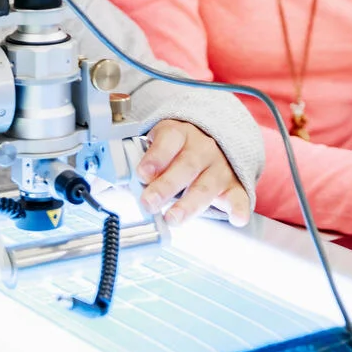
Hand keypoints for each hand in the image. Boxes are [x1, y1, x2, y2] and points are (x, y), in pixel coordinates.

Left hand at [135, 119, 250, 226]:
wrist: (216, 137)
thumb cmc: (179, 148)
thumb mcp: (158, 145)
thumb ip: (141, 164)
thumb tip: (112, 185)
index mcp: (180, 134)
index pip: (169, 140)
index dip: (155, 157)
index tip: (142, 173)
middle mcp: (202, 148)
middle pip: (186, 166)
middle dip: (166, 186)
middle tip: (149, 202)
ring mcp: (220, 167)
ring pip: (206, 186)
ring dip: (190, 204)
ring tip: (173, 218)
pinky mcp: (234, 185)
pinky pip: (239, 196)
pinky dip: (239, 208)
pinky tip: (236, 217)